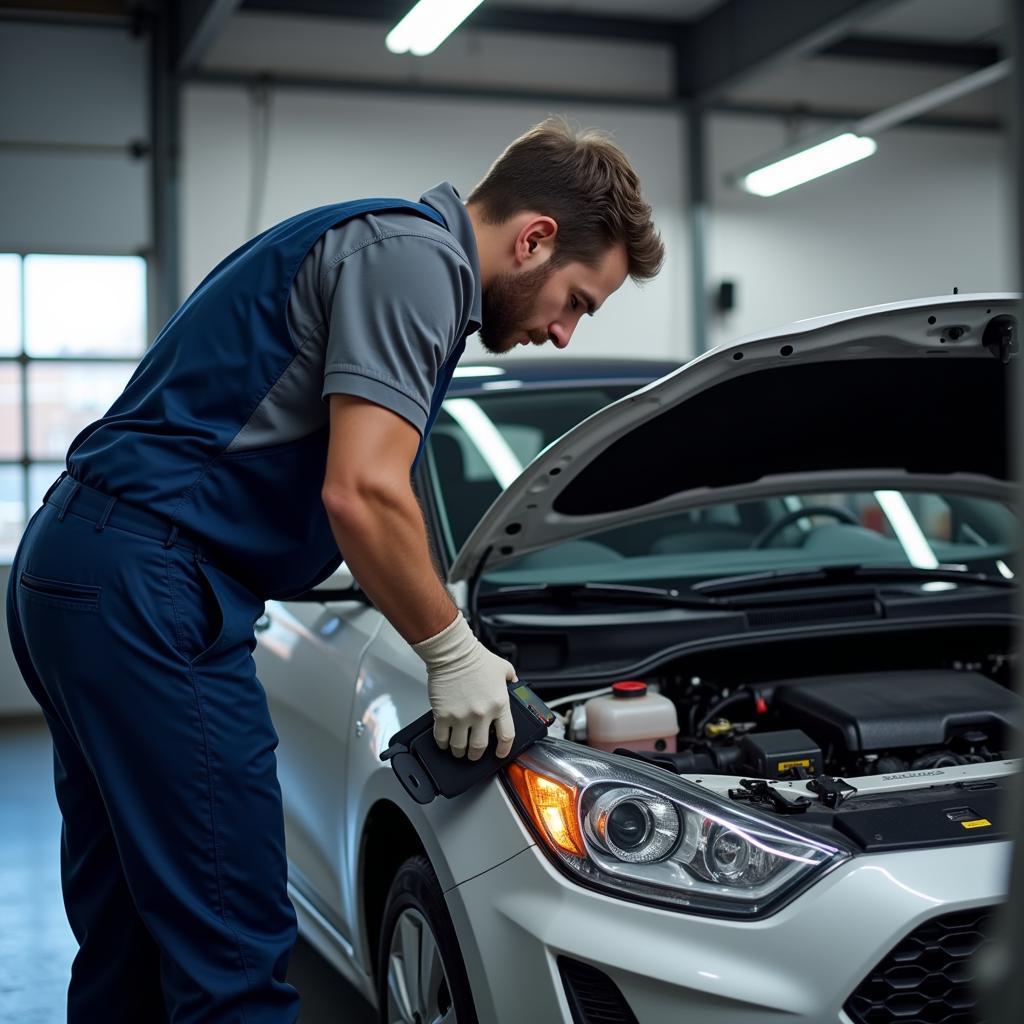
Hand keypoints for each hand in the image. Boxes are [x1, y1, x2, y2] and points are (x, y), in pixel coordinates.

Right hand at [412, 612, 516, 759]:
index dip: (504, 750)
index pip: (507, 736)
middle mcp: (481, 714)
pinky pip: (442, 738)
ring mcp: (461, 716)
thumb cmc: (476, 658)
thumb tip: (516, 686)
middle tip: (474, 754)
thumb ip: (512, 680)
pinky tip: (444, 742)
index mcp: (499, 704)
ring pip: (460, 747)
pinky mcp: (443, 715)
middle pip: (480, 747)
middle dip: (476, 755)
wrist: (453, 653)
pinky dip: (443, 744)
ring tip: (458, 750)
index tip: (500, 753)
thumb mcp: (504, 668)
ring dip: (459, 752)